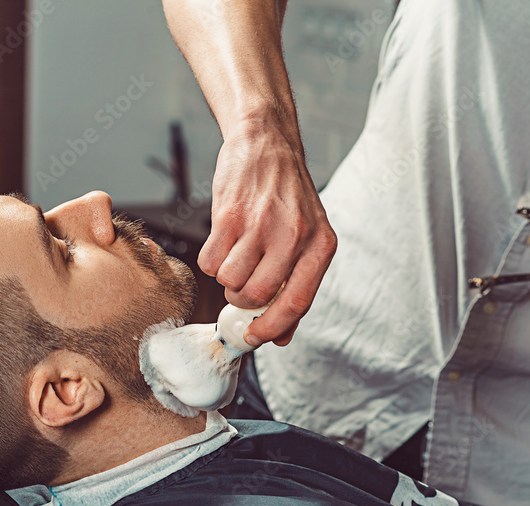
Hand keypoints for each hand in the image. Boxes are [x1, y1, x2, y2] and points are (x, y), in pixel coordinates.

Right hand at [201, 120, 336, 346]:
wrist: (267, 143)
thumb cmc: (286, 195)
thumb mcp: (308, 236)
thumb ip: (297, 284)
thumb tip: (282, 336)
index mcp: (320, 246)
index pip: (296, 303)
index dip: (272, 329)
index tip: (254, 338)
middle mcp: (293, 236)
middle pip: (255, 296)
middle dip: (240, 298)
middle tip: (240, 283)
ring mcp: (260, 224)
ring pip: (229, 280)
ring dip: (225, 277)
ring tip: (235, 254)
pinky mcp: (229, 215)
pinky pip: (209, 261)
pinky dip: (210, 260)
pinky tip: (223, 240)